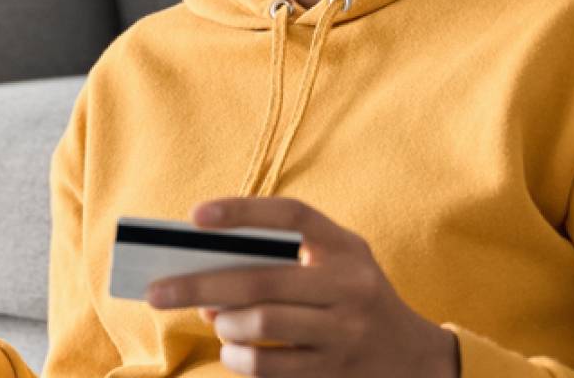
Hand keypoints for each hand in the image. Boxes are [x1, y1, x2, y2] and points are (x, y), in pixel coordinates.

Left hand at [145, 197, 457, 377]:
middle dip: (198, 284)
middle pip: (261, 280)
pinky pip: (270, 367)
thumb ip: (282, 260)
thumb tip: (206, 275)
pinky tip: (232, 350)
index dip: (243, 212)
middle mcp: (351, 286)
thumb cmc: (354, 300)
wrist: (417, 359)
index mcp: (347, 247)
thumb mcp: (336, 266)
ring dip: (224, 324)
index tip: (194, 216)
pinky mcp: (336, 373)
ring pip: (262, 325)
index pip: (292, 216)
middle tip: (156, 292)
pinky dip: (239, 358)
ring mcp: (346, 333)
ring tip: (215, 320)